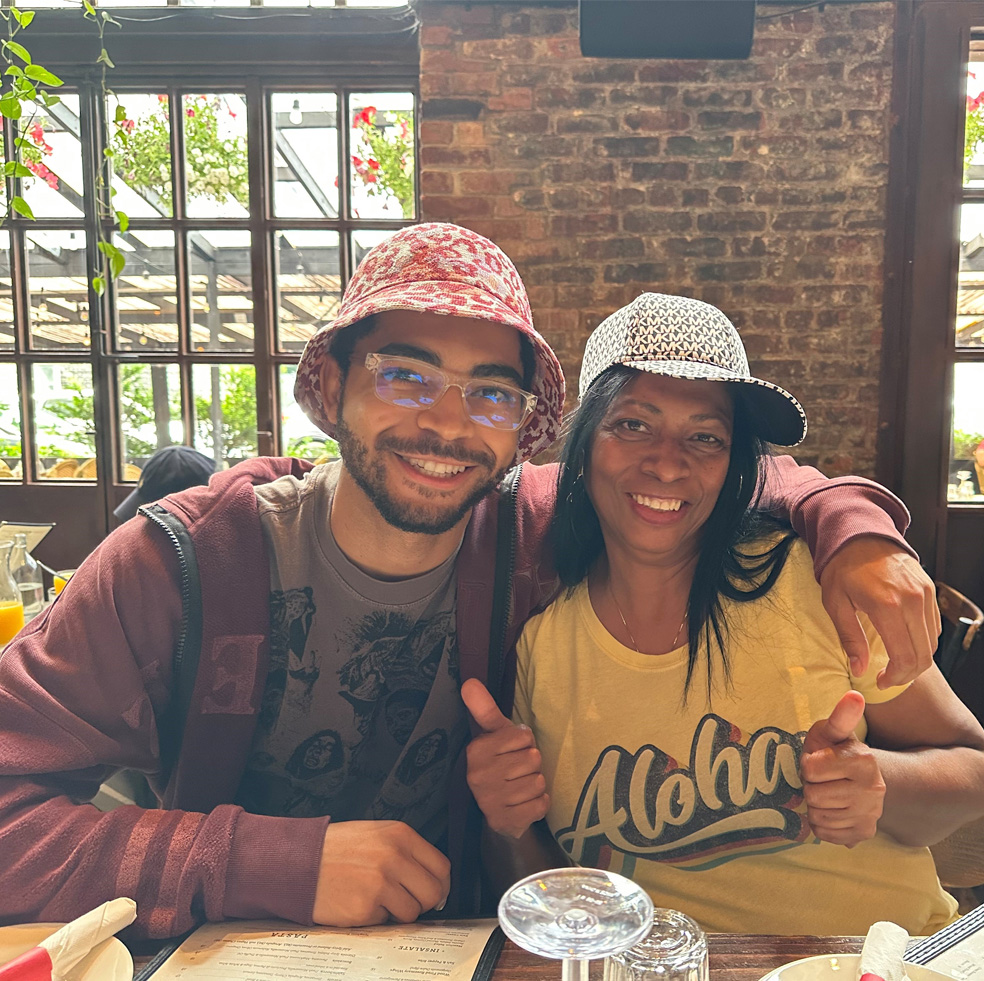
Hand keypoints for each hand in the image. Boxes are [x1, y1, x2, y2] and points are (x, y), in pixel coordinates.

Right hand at [312, 820, 449, 925]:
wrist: (300, 861)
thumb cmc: (338, 847)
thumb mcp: (376, 833)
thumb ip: (406, 850)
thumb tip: (433, 877)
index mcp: (400, 834)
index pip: (441, 866)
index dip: (441, 883)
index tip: (436, 891)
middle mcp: (394, 857)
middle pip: (434, 892)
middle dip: (425, 902)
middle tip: (409, 899)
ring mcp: (380, 883)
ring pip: (413, 912)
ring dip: (399, 911)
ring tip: (378, 897)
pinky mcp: (366, 908)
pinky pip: (387, 921)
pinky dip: (377, 916)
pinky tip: (360, 900)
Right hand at [461, 678, 549, 839]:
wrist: (499, 812)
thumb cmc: (502, 762)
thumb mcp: (495, 734)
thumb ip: (484, 708)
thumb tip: (469, 682)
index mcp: (476, 750)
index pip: (523, 736)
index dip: (525, 743)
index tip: (513, 751)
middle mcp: (478, 776)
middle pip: (533, 759)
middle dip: (532, 765)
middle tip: (519, 771)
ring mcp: (490, 801)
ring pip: (538, 782)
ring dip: (537, 785)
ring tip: (521, 787)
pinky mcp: (505, 821)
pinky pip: (541, 804)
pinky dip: (540, 803)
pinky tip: (525, 804)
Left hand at [800, 690, 884, 846]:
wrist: (856, 778)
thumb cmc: (834, 750)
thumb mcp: (832, 731)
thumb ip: (840, 716)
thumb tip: (855, 695)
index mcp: (865, 761)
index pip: (810, 768)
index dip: (808, 764)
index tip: (820, 760)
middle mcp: (874, 790)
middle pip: (812, 795)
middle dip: (811, 785)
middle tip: (823, 779)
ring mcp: (871, 814)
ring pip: (817, 816)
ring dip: (815, 805)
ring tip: (828, 792)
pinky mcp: (863, 834)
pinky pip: (824, 833)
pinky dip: (821, 823)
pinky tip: (832, 809)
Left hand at [819, 538, 939, 686]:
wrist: (858, 534)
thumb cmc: (841, 568)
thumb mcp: (835, 603)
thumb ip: (850, 638)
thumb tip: (860, 669)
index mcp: (887, 607)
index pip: (905, 658)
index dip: (895, 677)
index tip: (880, 681)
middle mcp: (912, 601)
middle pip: (924, 655)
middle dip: (907, 674)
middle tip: (888, 678)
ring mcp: (924, 594)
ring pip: (932, 642)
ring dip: (917, 659)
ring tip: (895, 662)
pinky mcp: (929, 589)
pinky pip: (934, 625)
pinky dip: (923, 640)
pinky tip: (904, 642)